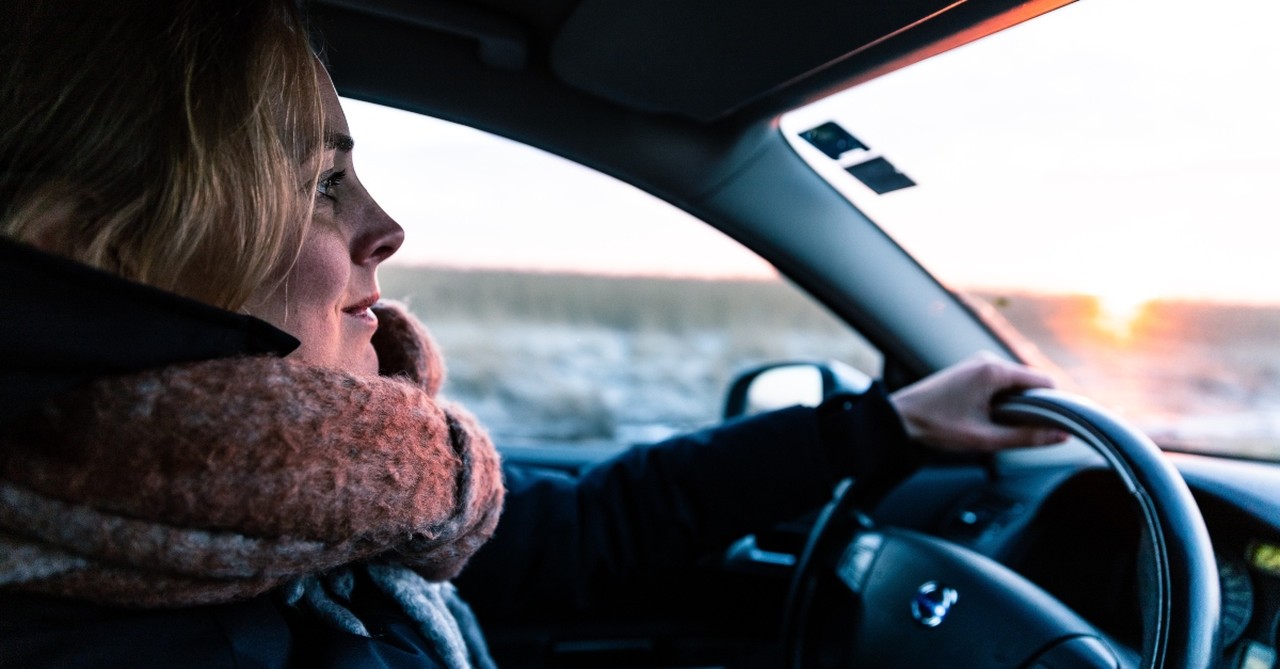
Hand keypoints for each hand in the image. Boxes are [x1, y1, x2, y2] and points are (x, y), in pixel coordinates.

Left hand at [889, 352, 1068, 452]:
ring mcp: (977, 363)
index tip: (1053, 426)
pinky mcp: (970, 371)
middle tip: (1020, 432)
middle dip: (1032, 407)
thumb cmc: (936, 427)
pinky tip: (988, 418)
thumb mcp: (985, 439)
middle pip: (1030, 382)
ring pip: (1014, 384)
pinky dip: (1002, 400)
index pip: (1044, 382)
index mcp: (993, 370)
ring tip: (998, 426)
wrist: (899, 419)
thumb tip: (1060, 436)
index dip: (1054, 405)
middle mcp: (987, 360)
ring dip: (1016, 405)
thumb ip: (1026, 437)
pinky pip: (999, 384)